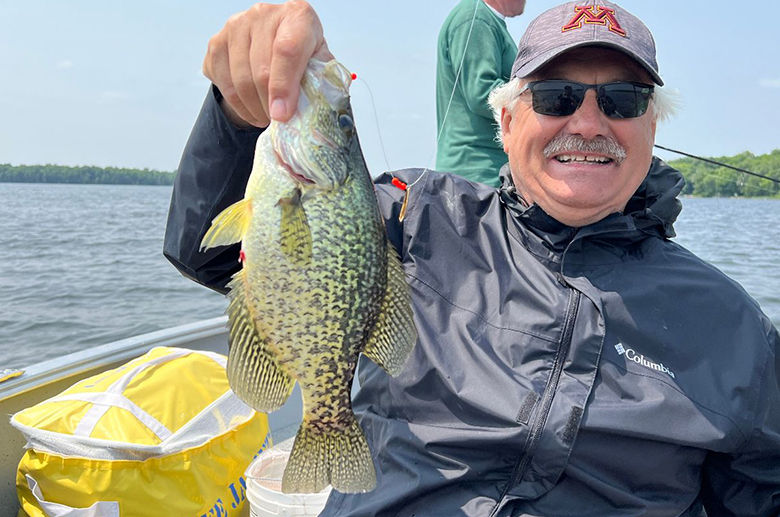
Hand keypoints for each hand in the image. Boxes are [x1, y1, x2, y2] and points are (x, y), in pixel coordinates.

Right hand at [203, 1, 333, 127]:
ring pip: (239, 80)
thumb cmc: (303, 53)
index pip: (287, 51)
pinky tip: (251, 109)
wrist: (278, 40)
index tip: (282, 115)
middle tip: (278, 121)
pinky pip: (222, 83)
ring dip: (253, 108)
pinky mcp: (216, 42)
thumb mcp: (320, 63)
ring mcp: (235, 26)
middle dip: (269, 105)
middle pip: (260, 70)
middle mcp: (263, 14)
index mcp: (296, 16)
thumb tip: (304, 113)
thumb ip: (318, 82)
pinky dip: (237, 105)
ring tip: (266, 117)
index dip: (284, 87)